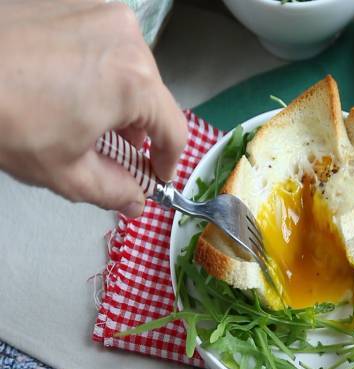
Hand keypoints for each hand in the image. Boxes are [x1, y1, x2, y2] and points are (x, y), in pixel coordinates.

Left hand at [0, 0, 186, 216]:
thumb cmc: (3, 117)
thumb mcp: (65, 173)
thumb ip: (114, 192)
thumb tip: (137, 201)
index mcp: (133, 82)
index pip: (174, 129)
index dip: (170, 160)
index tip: (157, 174)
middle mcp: (126, 38)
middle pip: (153, 96)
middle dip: (140, 128)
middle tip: (118, 151)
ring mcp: (101, 13)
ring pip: (132, 68)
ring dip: (121, 97)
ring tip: (90, 117)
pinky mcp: (78, 2)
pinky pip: (107, 44)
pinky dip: (100, 69)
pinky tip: (72, 86)